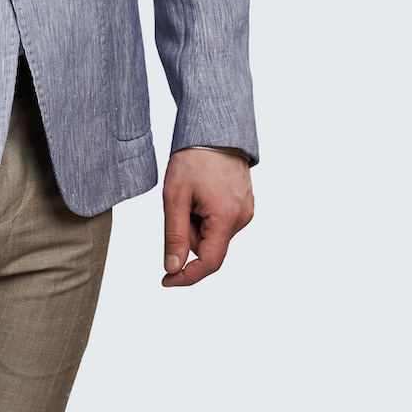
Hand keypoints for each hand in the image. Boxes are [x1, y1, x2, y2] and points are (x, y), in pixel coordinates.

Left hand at [161, 148, 253, 286]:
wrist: (213, 130)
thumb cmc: (193, 158)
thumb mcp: (175, 197)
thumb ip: (175, 236)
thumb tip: (173, 268)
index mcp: (226, 218)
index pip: (209, 263)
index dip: (186, 276)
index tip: (166, 281)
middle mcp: (242, 218)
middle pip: (207, 245)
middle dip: (188, 232)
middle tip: (180, 203)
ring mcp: (246, 211)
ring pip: (212, 233)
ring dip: (196, 221)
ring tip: (192, 192)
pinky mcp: (244, 204)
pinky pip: (219, 221)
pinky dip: (205, 213)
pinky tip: (202, 192)